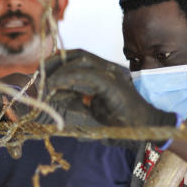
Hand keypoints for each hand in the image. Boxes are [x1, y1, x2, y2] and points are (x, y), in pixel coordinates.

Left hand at [45, 51, 175, 127]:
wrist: (147, 131)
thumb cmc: (123, 124)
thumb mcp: (91, 110)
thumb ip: (74, 100)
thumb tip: (53, 94)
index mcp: (105, 74)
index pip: (79, 59)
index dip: (59, 62)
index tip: (42, 71)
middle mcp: (109, 69)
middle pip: (78, 55)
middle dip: (55, 61)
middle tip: (39, 73)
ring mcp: (113, 74)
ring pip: (81, 60)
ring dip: (59, 70)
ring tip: (45, 81)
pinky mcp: (113, 83)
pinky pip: (86, 75)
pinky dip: (68, 78)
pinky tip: (55, 86)